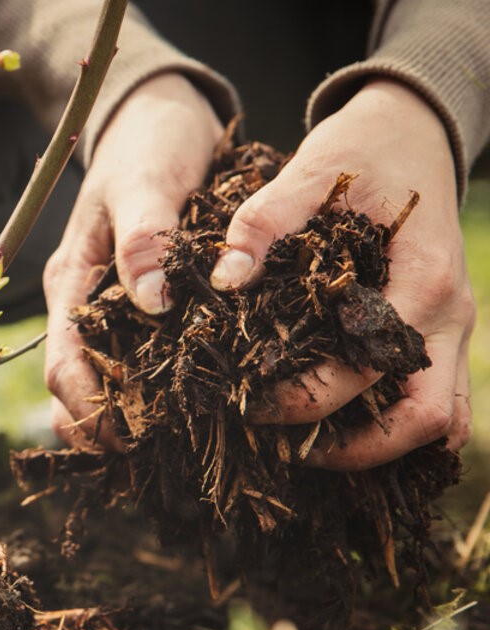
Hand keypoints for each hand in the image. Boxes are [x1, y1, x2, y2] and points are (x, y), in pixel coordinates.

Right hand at [44, 73, 222, 448]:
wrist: (158, 114)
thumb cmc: (148, 143)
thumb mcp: (146, 181)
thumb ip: (145, 238)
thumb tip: (152, 303)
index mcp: (72, 281)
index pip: (62, 364)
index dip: (86, 410)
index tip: (128, 439)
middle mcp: (86, 303)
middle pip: (77, 387)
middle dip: (106, 427)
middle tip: (156, 459)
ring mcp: (113, 305)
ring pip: (108, 380)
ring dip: (130, 416)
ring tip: (176, 446)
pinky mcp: (144, 303)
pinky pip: (142, 358)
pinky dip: (158, 388)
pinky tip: (195, 407)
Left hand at [210, 79, 473, 469]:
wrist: (414, 131)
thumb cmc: (362, 152)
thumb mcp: (310, 171)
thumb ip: (263, 222)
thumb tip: (225, 279)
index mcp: (422, 279)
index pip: (369, 368)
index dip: (309, 398)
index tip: (250, 403)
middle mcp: (448, 315)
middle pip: (426, 419)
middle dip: (356, 448)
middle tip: (285, 447)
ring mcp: (452, 328)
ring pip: (440, 420)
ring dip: (382, 446)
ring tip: (308, 449)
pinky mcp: (440, 331)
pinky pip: (436, 400)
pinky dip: (396, 426)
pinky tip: (339, 428)